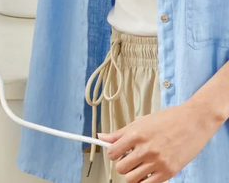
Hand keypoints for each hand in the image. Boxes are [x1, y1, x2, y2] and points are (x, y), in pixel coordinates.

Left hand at [99, 102, 217, 181]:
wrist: (193, 121)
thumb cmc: (167, 119)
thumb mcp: (140, 122)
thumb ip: (120, 133)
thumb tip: (102, 137)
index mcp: (136, 134)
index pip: (112, 152)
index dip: (112, 154)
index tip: (117, 153)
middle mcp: (146, 149)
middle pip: (121, 168)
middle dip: (122, 164)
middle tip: (128, 159)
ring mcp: (158, 162)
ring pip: (132, 179)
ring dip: (132, 174)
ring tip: (138, 166)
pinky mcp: (169, 172)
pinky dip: (145, 181)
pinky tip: (148, 172)